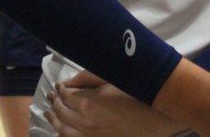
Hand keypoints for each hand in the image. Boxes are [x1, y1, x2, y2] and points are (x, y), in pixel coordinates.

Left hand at [45, 71, 183, 136]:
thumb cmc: (140, 94)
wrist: (161, 117)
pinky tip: (62, 132)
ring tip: (48, 114)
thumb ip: (88, 79)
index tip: (59, 84)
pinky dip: (65, 136)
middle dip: (54, 103)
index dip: (61, 89)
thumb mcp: (113, 79)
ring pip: (64, 132)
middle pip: (62, 113)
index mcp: (89, 104)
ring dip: (55, 121)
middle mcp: (86, 123)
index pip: (66, 95)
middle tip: (50, 96)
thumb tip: (68, 81)